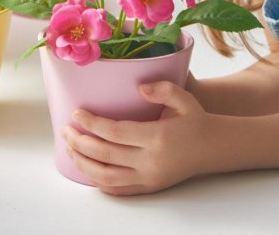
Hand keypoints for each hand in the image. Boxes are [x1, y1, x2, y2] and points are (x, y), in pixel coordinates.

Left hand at [62, 80, 209, 194]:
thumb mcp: (184, 98)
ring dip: (83, 163)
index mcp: (157, 137)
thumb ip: (163, 89)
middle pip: (104, 155)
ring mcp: (148, 178)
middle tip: (66, 130)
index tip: (76, 113)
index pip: (114, 132)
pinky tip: (87, 168)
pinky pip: (118, 190)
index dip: (91, 124)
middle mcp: (150, 161)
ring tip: (70, 148)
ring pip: (106, 177)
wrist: (212, 147)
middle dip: (79, 142)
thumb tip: (139, 87)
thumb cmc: (195, 120)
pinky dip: (98, 182)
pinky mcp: (149, 187)